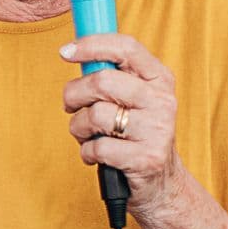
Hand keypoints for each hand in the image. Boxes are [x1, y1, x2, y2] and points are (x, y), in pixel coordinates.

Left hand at [62, 32, 182, 216]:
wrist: (161, 183)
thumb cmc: (134, 134)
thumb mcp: (131, 99)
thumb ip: (109, 76)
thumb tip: (72, 51)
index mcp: (159, 79)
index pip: (126, 48)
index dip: (92, 45)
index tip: (64, 51)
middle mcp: (162, 100)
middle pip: (102, 81)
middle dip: (74, 95)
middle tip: (71, 106)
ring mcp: (158, 130)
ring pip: (95, 115)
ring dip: (78, 128)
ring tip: (88, 135)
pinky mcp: (146, 158)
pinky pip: (97, 147)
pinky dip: (87, 153)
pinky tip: (97, 155)